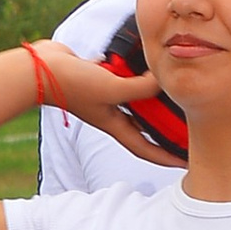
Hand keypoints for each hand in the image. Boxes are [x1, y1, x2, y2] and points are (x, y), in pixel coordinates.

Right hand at [29, 38, 184, 168]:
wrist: (41, 67)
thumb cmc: (72, 84)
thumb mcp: (113, 88)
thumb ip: (140, 88)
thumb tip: (164, 82)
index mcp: (114, 125)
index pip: (146, 149)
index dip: (166, 158)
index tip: (186, 163)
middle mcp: (112, 114)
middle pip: (145, 126)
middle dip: (165, 130)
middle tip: (189, 126)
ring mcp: (106, 96)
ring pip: (137, 101)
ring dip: (153, 98)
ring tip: (175, 95)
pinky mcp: (101, 78)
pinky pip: (125, 79)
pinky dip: (136, 75)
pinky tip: (149, 66)